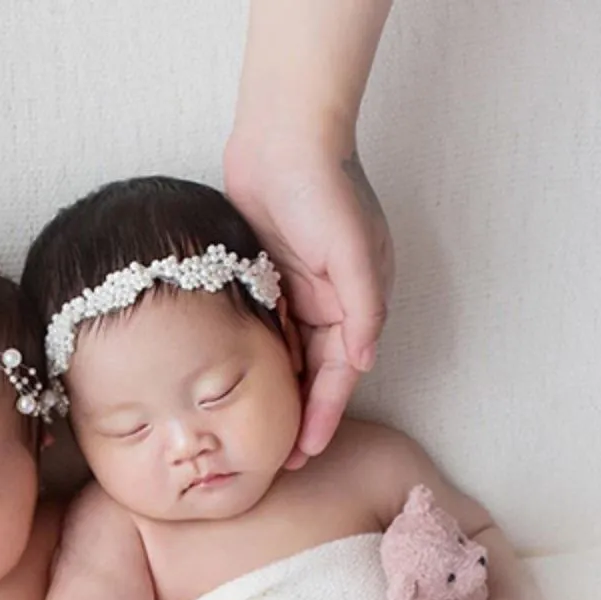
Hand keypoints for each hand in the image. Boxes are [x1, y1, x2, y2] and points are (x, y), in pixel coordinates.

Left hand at [224, 126, 393, 467]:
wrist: (284, 137)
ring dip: (278, 394)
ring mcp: (299, 290)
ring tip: (255, 436)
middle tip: (278, 461)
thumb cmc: (324, 188)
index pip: (341, 374)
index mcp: (357, 300)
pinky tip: (235, 388)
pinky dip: (258, 360)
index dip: (322, 416)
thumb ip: (361, 307)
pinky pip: (266, 330)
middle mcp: (331, 301)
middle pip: (316, 373)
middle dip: (301, 417)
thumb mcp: (352, 251)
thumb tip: (364, 360)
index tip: (304, 454)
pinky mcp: (269, 277)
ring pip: (289, 357)